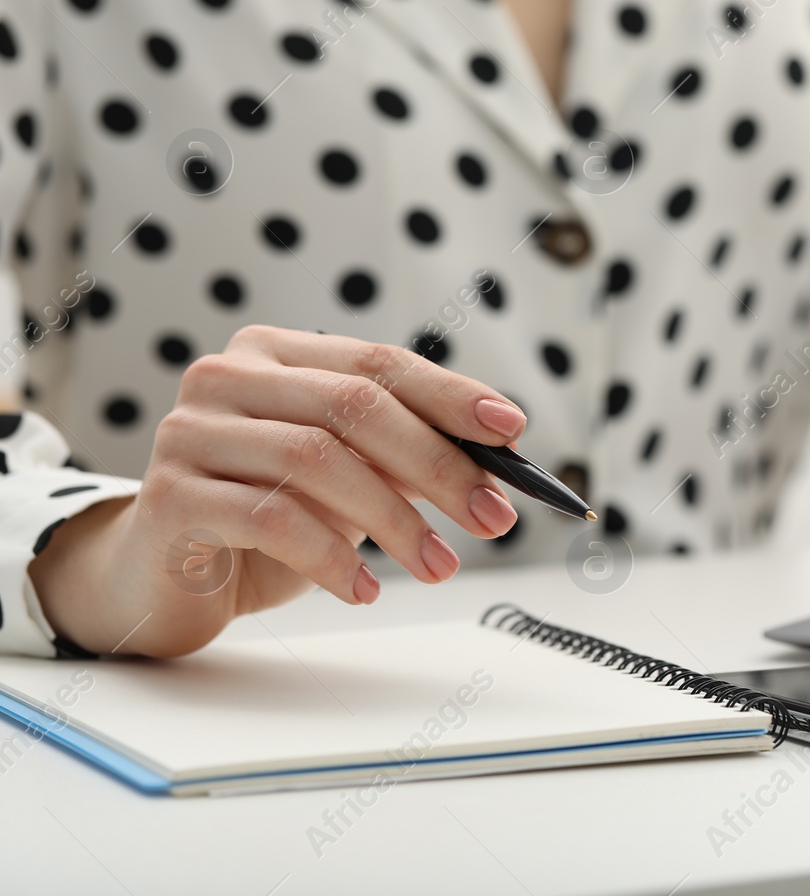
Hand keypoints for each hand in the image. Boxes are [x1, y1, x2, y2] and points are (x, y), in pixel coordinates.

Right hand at [28, 326, 526, 656]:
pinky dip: (331, 556)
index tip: (511, 431)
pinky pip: (269, 518)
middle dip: (438, 465)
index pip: (378, 364)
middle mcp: (226, 378)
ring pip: (316, 459)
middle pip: (354, 407)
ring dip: (395, 520)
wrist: (160, 580)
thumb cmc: (263, 521)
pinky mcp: (168, 496)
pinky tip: (363, 589)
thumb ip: (407, 457)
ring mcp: (190, 433)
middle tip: (493, 517)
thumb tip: (498, 458)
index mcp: (275, 356)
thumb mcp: (346, 480)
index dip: (450, 395)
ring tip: (439, 565)